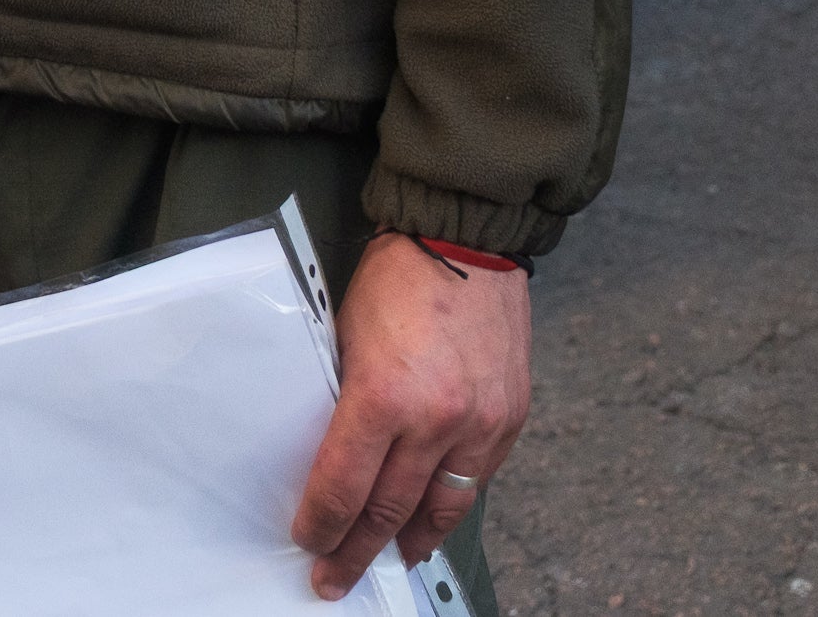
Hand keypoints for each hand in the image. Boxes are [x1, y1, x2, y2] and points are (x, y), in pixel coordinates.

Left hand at [292, 236, 528, 596]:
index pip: (343, 487)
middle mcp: (436, 419)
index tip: (309, 542)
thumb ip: (343, 403)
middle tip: (336, 575)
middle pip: (389, 511)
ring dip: (409, 541)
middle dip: (357, 551)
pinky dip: (450, 506)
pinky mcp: (509, 419)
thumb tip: (329, 456)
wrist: (466, 241)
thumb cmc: (398, 280)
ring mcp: (479, 423)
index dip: (322, 525)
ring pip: (439, 509)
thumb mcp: (345, 339)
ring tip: (388, 560)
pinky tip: (432, 519)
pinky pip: (476, 482)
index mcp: (383, 396)